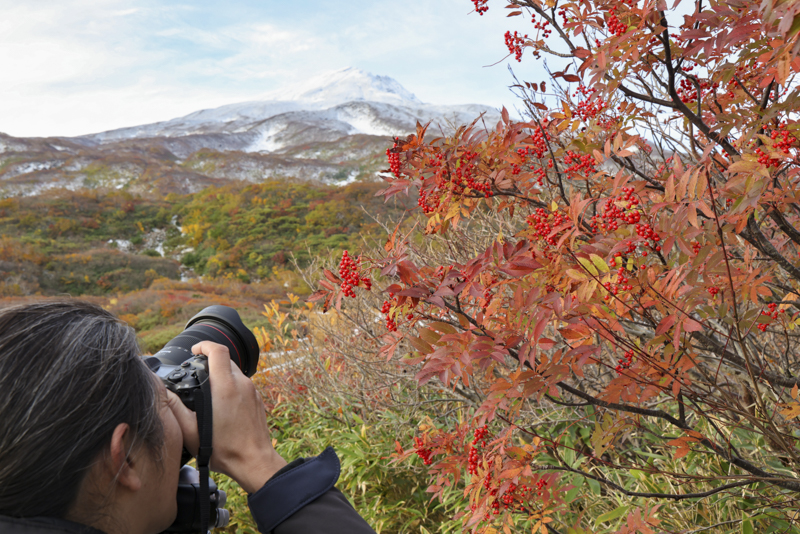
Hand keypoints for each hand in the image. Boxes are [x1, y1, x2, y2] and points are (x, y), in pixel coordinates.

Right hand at [167, 341, 286, 492]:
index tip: (195, 350)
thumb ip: (174, 409)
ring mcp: (252, 391)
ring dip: (221, 374)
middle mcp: (241, 384)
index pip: (218, 350)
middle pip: (226, 359)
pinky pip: (243, 384)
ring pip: (235, 371)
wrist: (254, 461)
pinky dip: (231, 386)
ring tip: (208, 390)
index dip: (204, 345)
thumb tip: (163, 392)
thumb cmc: (224, 450)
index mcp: (225, 387)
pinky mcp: (258, 399)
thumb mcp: (190, 431)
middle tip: (197, 372)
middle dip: (210, 361)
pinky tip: (222, 403)